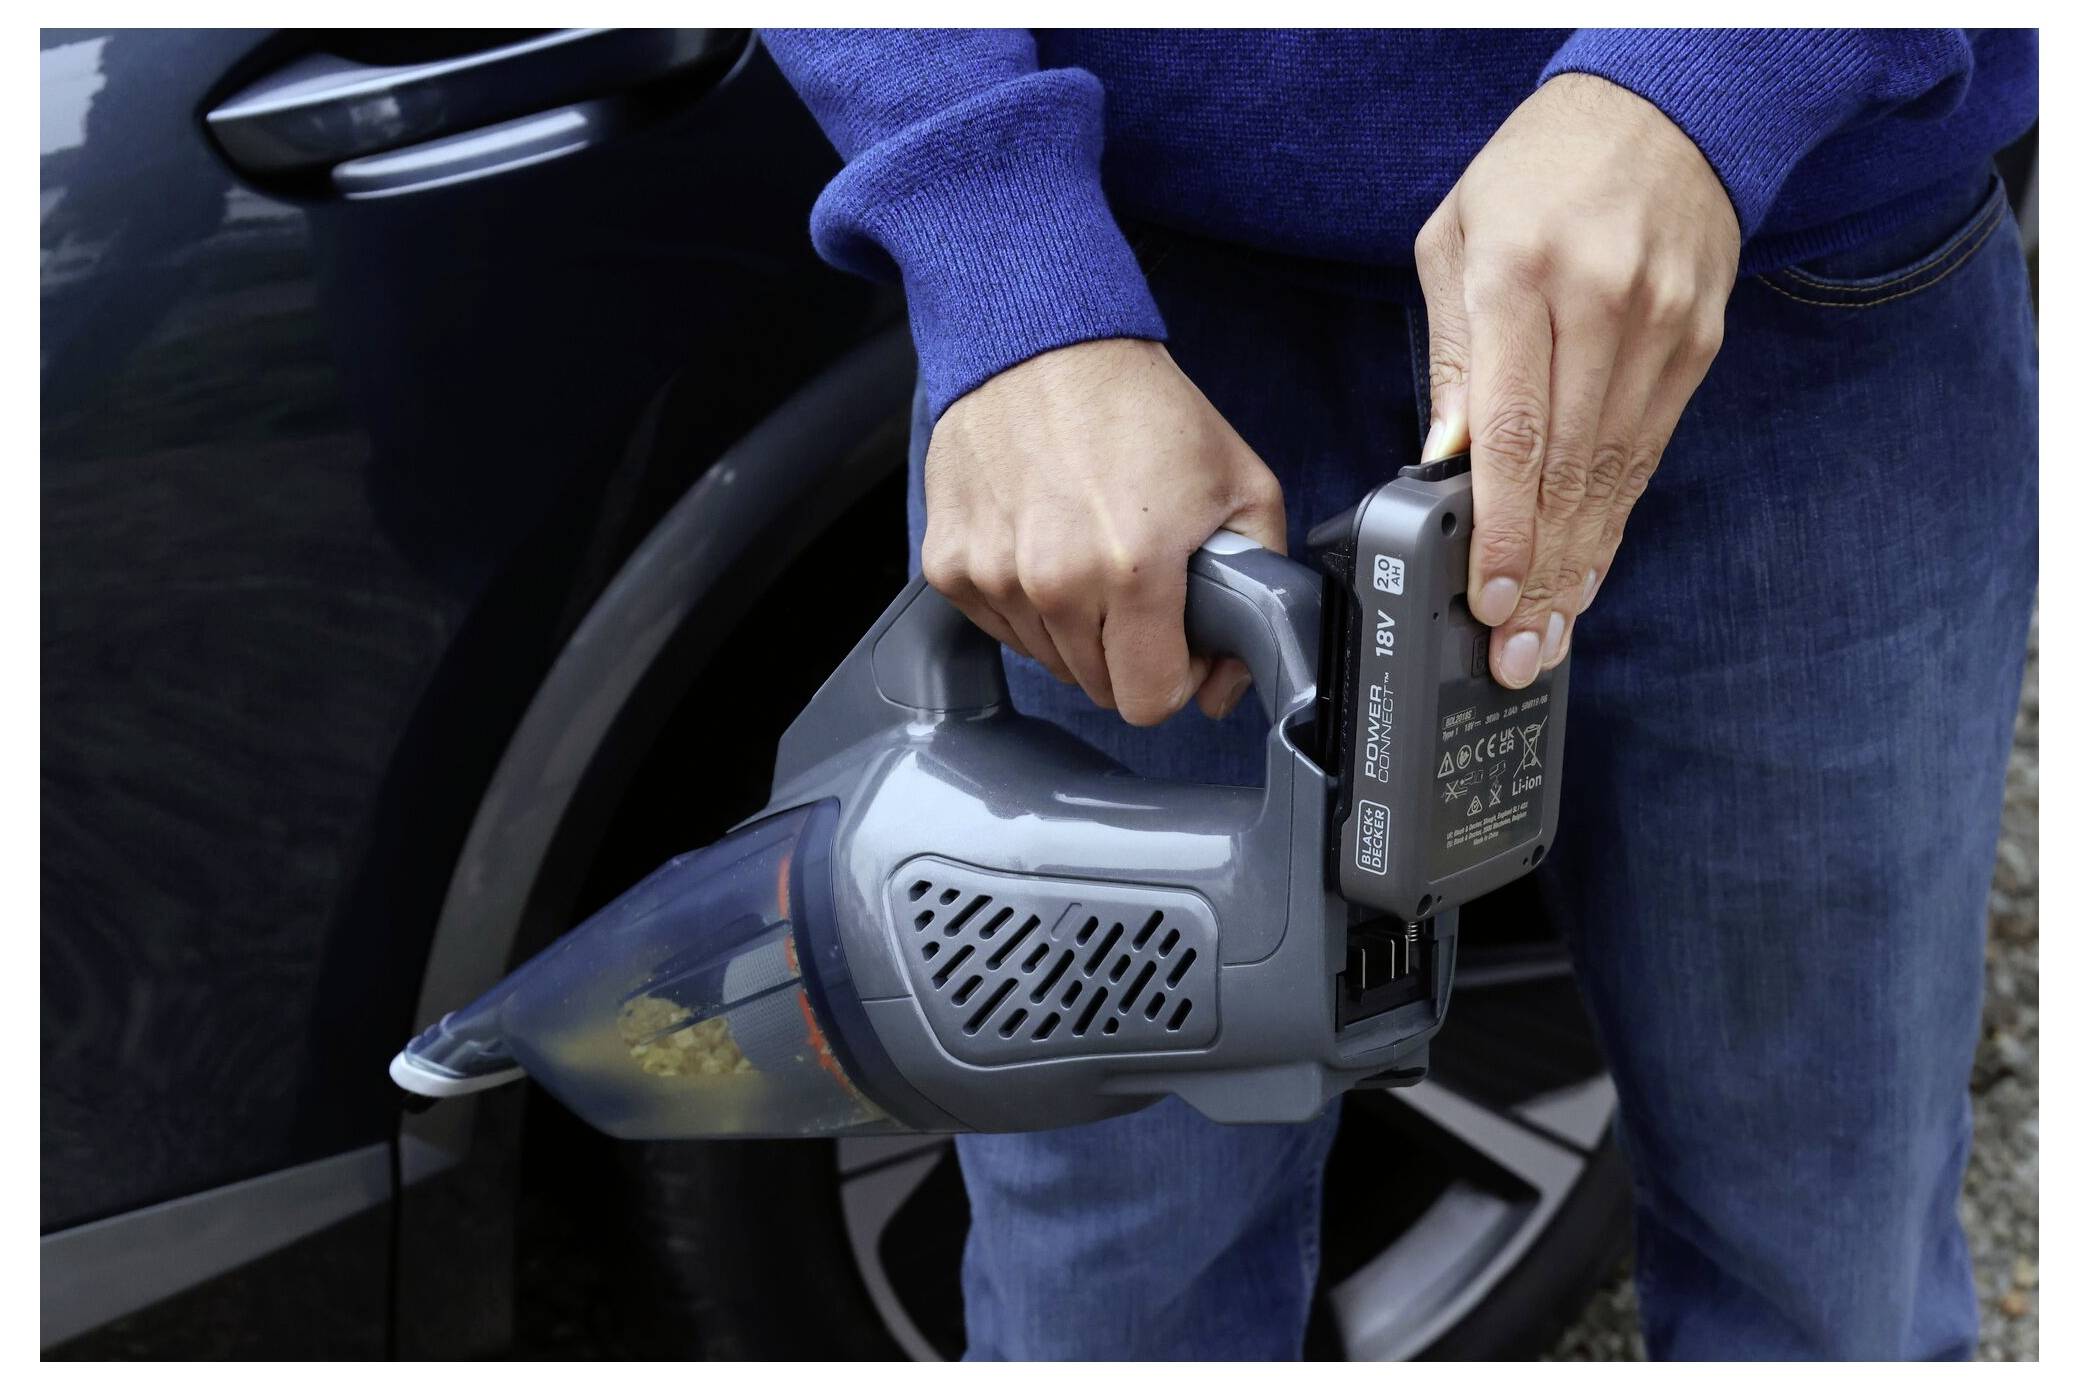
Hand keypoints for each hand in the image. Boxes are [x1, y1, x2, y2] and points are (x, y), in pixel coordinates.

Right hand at [921, 338, 1285, 724]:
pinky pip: (999, 626)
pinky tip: (1045, 542)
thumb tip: (1226, 682)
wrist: (1041, 342)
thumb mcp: (1243, 484)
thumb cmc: (1139, 407)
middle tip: (1140, 586)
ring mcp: (992, 575)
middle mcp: (1053, 581)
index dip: (1175, 680)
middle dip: (1128, 650)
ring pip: (1047, 660)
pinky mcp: (949, 565)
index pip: (1148, 701)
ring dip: (1075, 627)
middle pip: (1097, 686)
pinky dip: (1025, 602)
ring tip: (1090, 552)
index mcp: (1132, 569)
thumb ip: (1260, 588)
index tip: (1178, 643)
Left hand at [1417, 72, 1738, 686]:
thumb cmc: (1539, 171)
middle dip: (1541, 575)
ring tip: (1550, 635)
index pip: (1514, 431)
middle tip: (1517, 652)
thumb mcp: (1456, 240)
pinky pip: (1650, 454)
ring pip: (1617, 475)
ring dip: (1582, 565)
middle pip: (1570, 471)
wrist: (1669, 108)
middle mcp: (1601, 308)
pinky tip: (1591, 569)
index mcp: (1523, 277)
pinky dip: (1617, 518)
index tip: (1489, 598)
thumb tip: (1442, 459)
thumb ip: (1452, 356)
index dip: (1503, 528)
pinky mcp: (1697, 348)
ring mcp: (1661, 331)